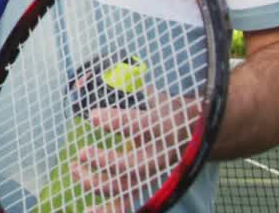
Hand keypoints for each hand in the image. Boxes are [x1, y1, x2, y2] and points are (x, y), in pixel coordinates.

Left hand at [70, 91, 201, 210]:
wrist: (203, 136)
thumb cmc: (174, 112)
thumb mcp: (161, 96)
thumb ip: (136, 89)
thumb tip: (104, 79)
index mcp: (166, 127)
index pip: (141, 125)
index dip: (118, 122)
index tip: (93, 116)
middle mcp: (161, 155)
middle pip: (135, 165)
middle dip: (107, 161)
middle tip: (83, 152)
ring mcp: (154, 174)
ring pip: (127, 187)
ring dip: (98, 184)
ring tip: (75, 169)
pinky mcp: (147, 186)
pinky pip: (128, 202)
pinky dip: (109, 210)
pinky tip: (88, 212)